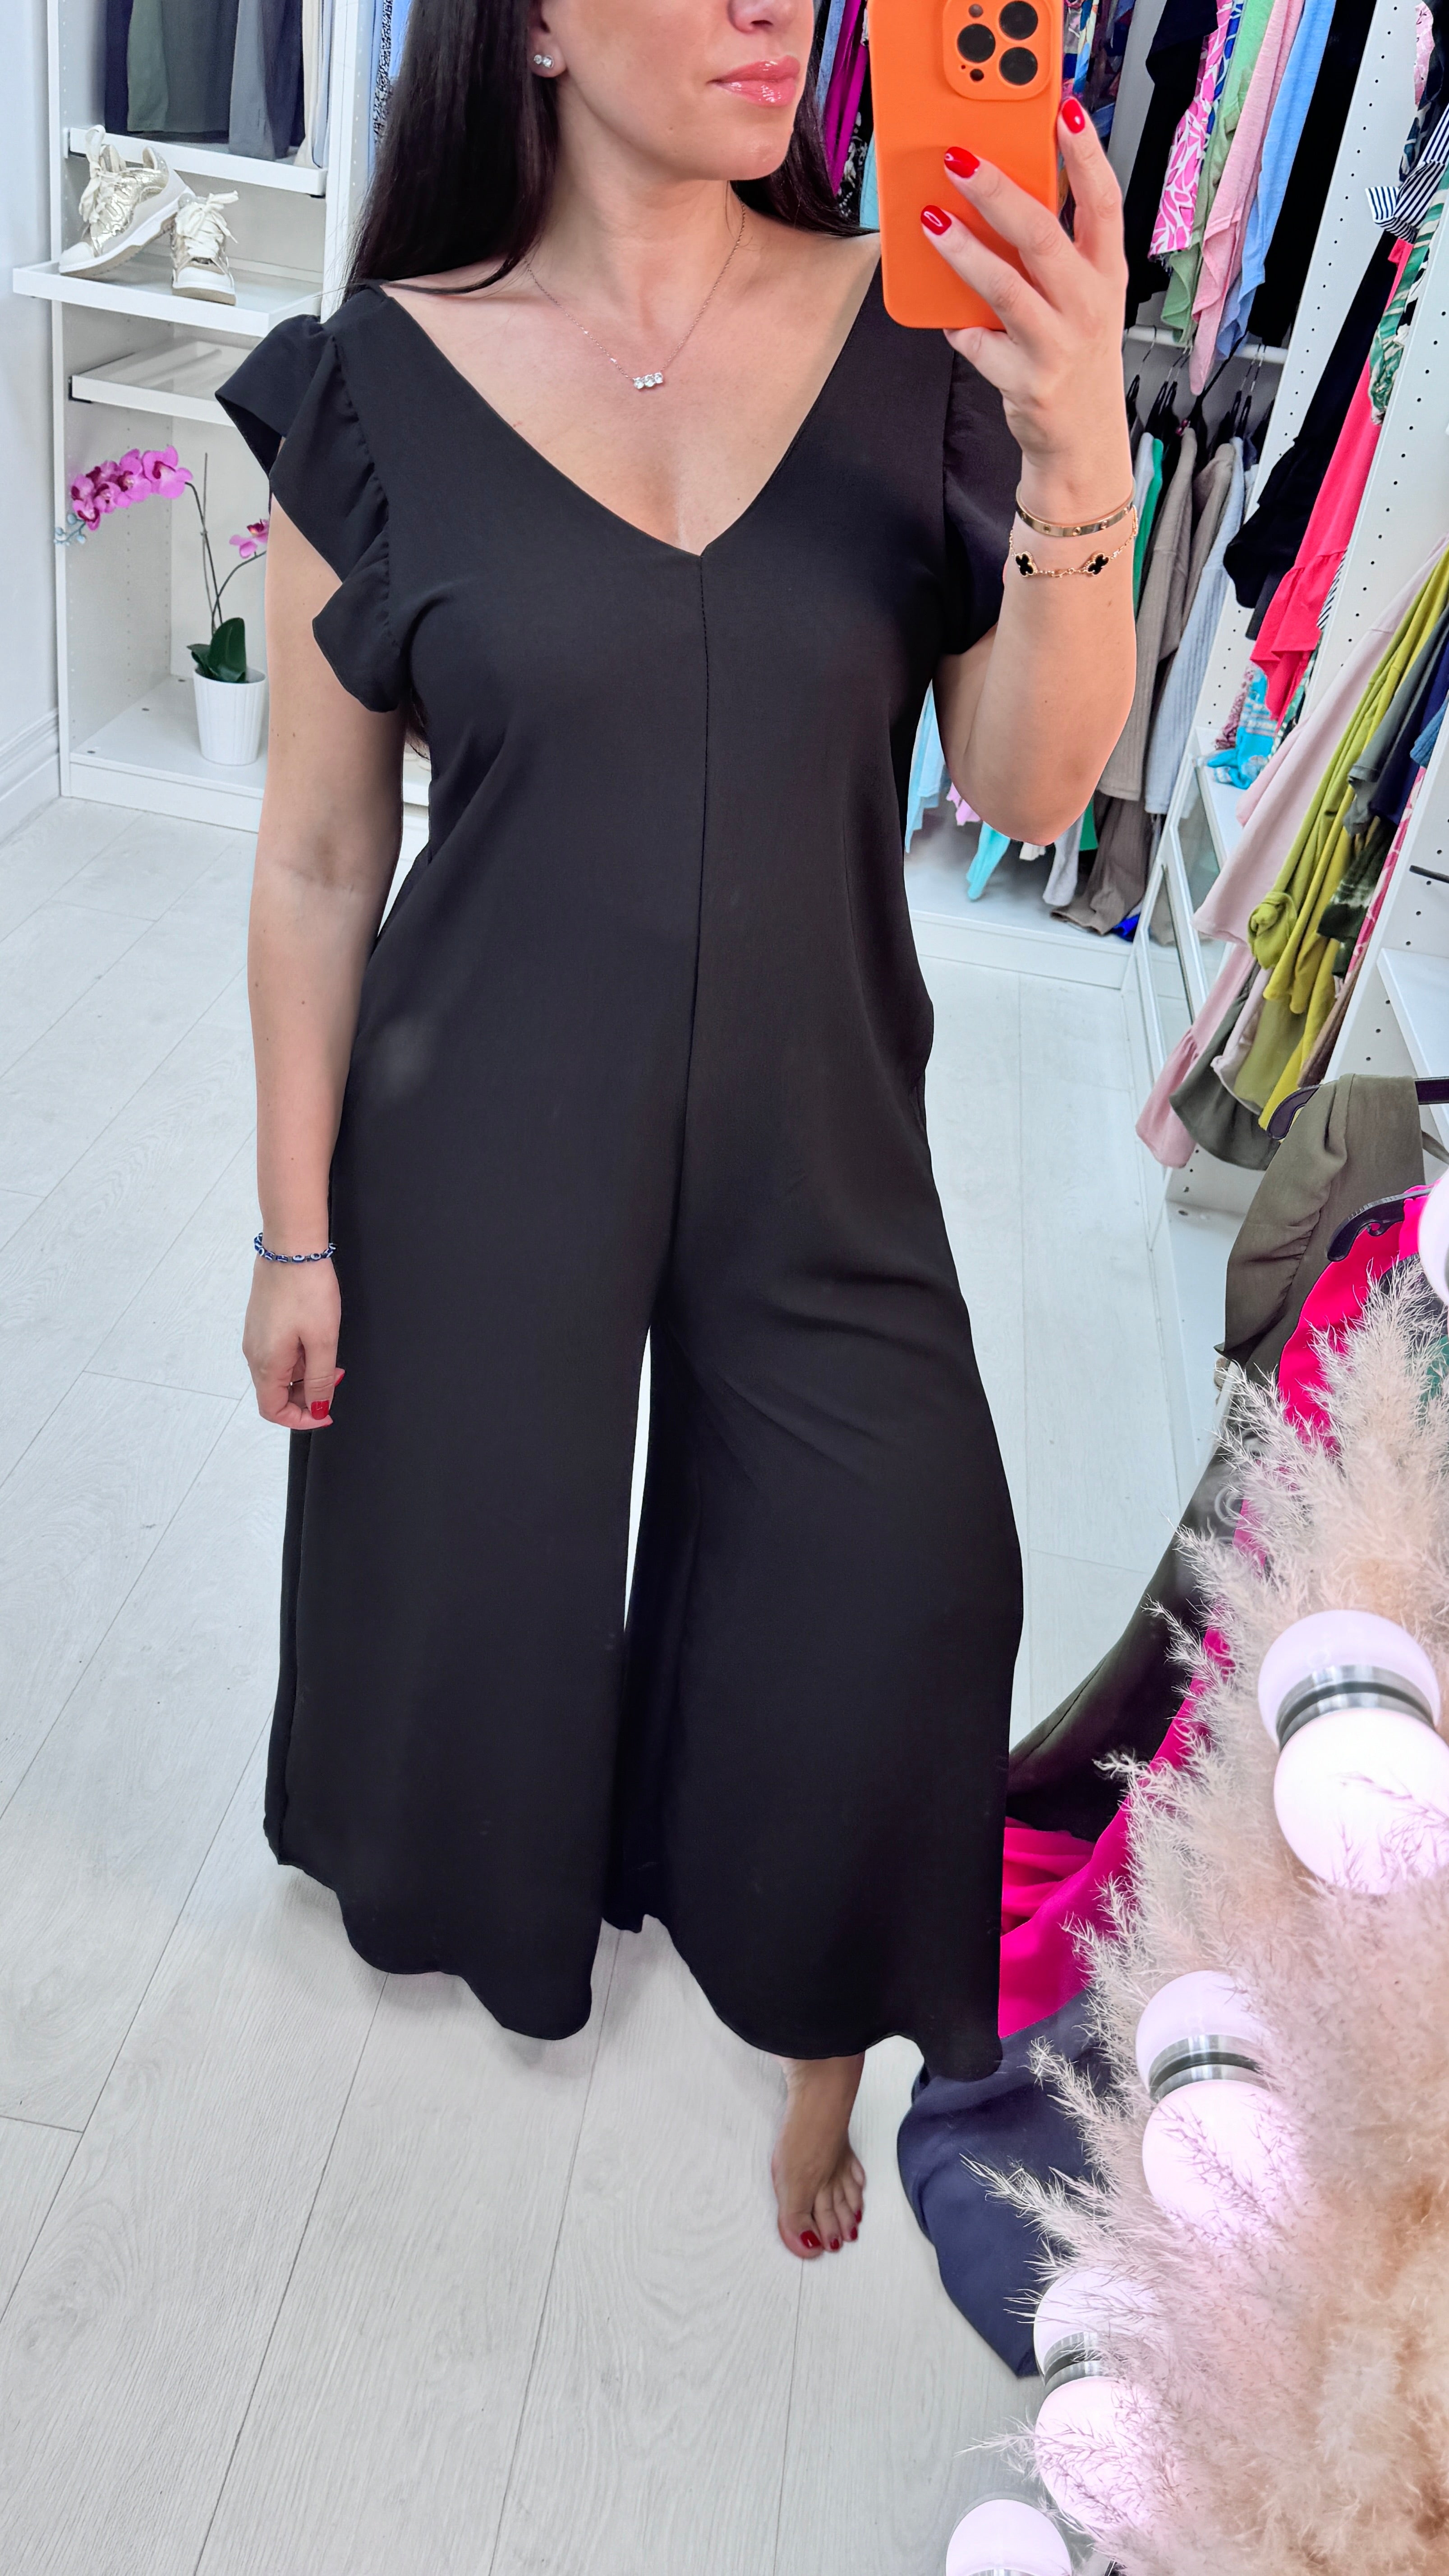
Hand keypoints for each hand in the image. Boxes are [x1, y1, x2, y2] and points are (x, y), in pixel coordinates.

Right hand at [243, 1254, 343, 1428]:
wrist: (291, 1248)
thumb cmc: (307, 1290)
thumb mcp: (323, 1341)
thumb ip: (320, 1380)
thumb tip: (318, 1409)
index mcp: (267, 1364)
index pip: (273, 1410)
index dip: (300, 1419)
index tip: (326, 1413)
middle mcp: (254, 1354)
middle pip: (275, 1393)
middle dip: (307, 1395)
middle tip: (335, 1379)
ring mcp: (255, 1337)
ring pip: (278, 1373)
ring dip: (304, 1374)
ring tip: (329, 1355)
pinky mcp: (260, 1323)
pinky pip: (277, 1353)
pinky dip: (298, 1357)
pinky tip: (315, 1339)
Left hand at [921, 99, 1130, 520]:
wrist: (1083, 441)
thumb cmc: (1074, 356)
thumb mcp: (1081, 299)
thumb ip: (1054, 253)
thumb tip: (1001, 197)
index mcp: (1106, 274)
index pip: (1104, 201)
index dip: (1084, 153)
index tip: (1063, 110)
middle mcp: (1089, 306)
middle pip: (1042, 235)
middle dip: (997, 192)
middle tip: (958, 160)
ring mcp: (1059, 345)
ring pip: (1004, 287)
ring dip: (963, 250)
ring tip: (930, 220)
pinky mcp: (1028, 381)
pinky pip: (979, 343)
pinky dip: (959, 329)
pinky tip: (949, 319)